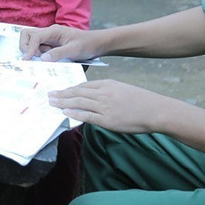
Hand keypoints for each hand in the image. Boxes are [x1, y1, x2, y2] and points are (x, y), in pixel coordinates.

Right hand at [19, 24, 98, 61]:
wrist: (97, 43)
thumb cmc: (87, 45)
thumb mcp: (74, 50)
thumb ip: (58, 54)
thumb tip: (42, 58)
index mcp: (54, 31)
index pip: (35, 37)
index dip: (29, 48)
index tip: (27, 60)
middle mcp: (49, 32)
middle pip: (28, 34)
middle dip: (26, 46)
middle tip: (34, 58)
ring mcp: (50, 38)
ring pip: (32, 41)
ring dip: (33, 50)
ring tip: (44, 59)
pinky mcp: (51, 44)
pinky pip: (39, 47)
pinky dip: (38, 53)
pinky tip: (48, 59)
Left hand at [48, 79, 171, 132]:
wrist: (155, 110)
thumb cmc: (141, 101)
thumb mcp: (122, 89)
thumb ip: (106, 92)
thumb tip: (92, 97)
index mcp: (107, 84)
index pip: (83, 85)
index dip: (70, 88)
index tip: (60, 90)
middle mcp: (104, 93)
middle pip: (77, 92)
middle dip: (62, 94)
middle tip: (49, 95)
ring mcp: (105, 106)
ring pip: (79, 102)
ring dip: (63, 102)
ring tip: (52, 102)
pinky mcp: (108, 119)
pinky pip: (87, 115)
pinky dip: (74, 112)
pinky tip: (65, 111)